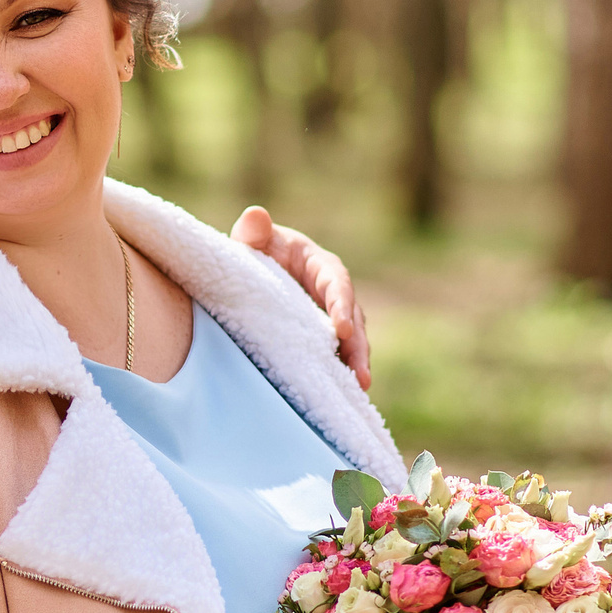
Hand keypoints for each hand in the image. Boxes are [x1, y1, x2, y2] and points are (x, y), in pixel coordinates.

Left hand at [232, 207, 370, 389]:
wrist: (250, 270)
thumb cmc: (253, 251)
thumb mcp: (251, 239)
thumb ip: (252, 232)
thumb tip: (255, 215)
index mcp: (320, 265)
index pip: (337, 283)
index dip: (342, 305)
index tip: (341, 328)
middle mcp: (333, 292)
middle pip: (353, 318)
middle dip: (357, 346)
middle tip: (361, 375)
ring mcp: (329, 317)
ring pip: (350, 341)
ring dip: (355, 365)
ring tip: (359, 390)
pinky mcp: (321, 337)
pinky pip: (335, 356)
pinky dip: (340, 374)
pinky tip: (342, 397)